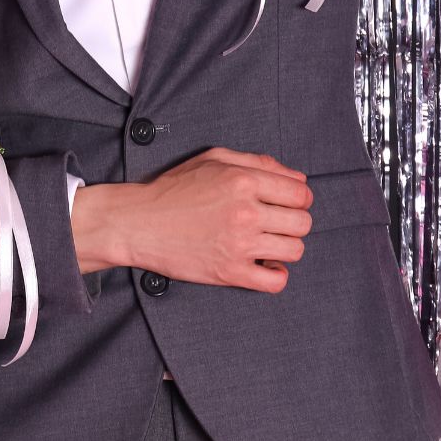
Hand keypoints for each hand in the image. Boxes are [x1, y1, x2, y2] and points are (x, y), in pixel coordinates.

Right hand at [73, 148, 311, 293]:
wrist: (138, 222)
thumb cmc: (173, 189)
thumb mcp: (213, 159)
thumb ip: (258, 162)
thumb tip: (297, 178)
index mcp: (243, 180)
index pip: (301, 194)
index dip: (298, 199)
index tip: (285, 204)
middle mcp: (246, 212)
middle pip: (302, 223)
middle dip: (293, 222)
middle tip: (274, 223)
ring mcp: (240, 244)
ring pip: (294, 250)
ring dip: (284, 247)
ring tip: (266, 243)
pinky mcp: (230, 272)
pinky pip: (276, 282)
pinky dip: (276, 276)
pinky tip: (264, 266)